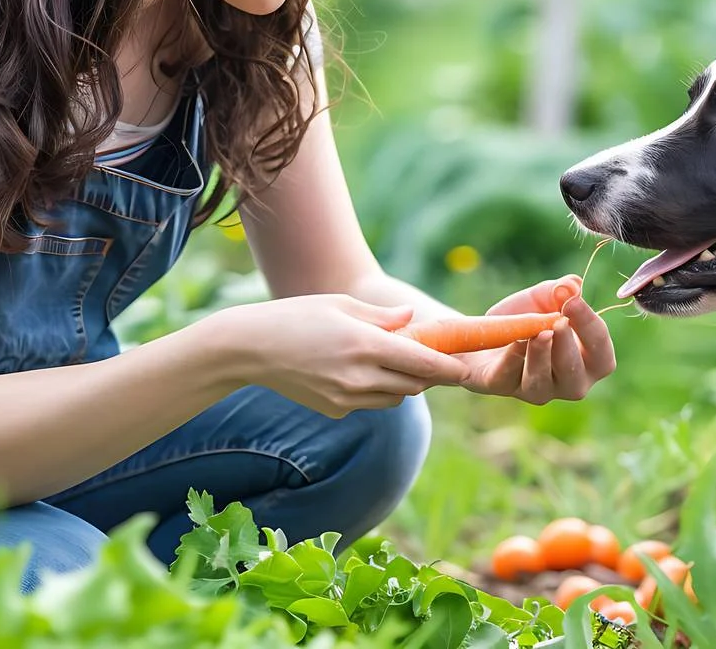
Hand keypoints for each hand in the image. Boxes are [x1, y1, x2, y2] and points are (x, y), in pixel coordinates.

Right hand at [219, 294, 469, 418]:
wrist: (250, 348)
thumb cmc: (297, 316)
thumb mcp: (341, 304)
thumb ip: (383, 316)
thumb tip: (412, 318)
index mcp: (366, 345)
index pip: (423, 364)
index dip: (449, 368)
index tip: (466, 368)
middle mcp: (360, 376)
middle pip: (414, 385)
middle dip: (425, 374)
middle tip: (426, 357)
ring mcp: (346, 398)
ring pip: (394, 399)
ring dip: (400, 384)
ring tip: (385, 360)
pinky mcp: (334, 411)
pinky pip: (369, 404)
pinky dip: (374, 391)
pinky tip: (353, 371)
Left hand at [456, 274, 616, 403]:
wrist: (487, 333)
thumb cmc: (528, 318)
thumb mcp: (545, 297)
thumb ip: (561, 289)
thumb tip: (573, 284)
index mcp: (590, 361)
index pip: (599, 349)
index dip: (589, 325)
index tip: (574, 301)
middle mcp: (568, 382)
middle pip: (575, 375)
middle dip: (567, 347)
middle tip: (559, 323)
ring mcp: (536, 390)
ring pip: (540, 382)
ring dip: (541, 355)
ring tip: (538, 334)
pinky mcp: (503, 386)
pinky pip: (507, 378)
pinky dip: (512, 359)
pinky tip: (514, 342)